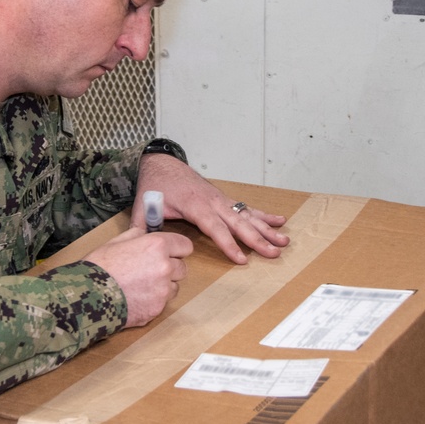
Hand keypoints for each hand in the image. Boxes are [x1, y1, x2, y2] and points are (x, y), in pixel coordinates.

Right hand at [85, 226, 192, 327]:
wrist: (88, 296)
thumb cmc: (99, 267)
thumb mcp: (116, 242)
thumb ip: (137, 236)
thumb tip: (144, 233)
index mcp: (157, 246)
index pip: (185, 246)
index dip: (176, 249)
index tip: (170, 252)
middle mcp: (165, 267)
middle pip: (182, 268)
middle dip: (170, 268)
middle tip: (150, 270)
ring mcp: (163, 290)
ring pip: (174, 287)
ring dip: (163, 286)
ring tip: (140, 286)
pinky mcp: (157, 309)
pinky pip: (162, 303)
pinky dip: (153, 301)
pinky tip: (135, 298)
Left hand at [131, 154, 289, 264]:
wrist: (161, 164)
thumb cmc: (154, 186)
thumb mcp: (144, 206)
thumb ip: (141, 226)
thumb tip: (139, 245)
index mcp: (194, 205)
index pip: (214, 228)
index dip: (229, 244)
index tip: (242, 259)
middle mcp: (212, 202)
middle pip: (238, 223)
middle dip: (257, 239)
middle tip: (274, 253)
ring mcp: (220, 199)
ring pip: (247, 216)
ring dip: (267, 229)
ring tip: (284, 241)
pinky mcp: (223, 199)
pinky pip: (246, 208)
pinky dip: (263, 215)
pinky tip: (280, 221)